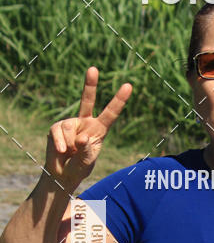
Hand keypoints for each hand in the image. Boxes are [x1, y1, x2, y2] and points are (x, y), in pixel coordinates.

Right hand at [45, 67, 131, 187]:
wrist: (62, 174)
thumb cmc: (79, 166)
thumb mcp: (87, 162)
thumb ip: (86, 150)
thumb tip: (81, 137)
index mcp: (99, 129)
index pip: (111, 114)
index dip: (119, 100)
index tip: (128, 86)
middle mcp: (85, 122)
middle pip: (87, 100)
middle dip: (89, 84)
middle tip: (93, 69)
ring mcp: (70, 123)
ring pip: (70, 127)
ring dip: (70, 144)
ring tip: (71, 153)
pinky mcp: (56, 127)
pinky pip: (58, 132)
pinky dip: (60, 143)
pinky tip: (61, 151)